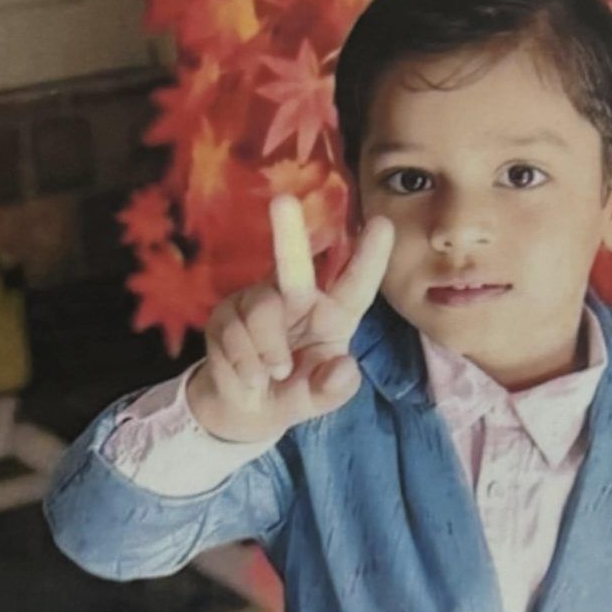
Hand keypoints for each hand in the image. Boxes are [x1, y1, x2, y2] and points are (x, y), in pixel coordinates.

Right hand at [187, 194, 393, 444]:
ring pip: (262, 310)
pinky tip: (250, 377)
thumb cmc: (294, 392)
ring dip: (268, 349)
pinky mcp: (227, 313)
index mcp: (332, 315)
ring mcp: (258, 301)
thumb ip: (335, 389)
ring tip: (272, 375)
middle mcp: (297, 299)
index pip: (355, 286)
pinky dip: (244, 362)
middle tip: (282, 201)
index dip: (370, 257)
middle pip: (294, 264)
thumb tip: (344, 367)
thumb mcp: (319, 399)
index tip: (384, 224)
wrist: (245, 410)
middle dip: (289, 233)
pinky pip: (234, 332)